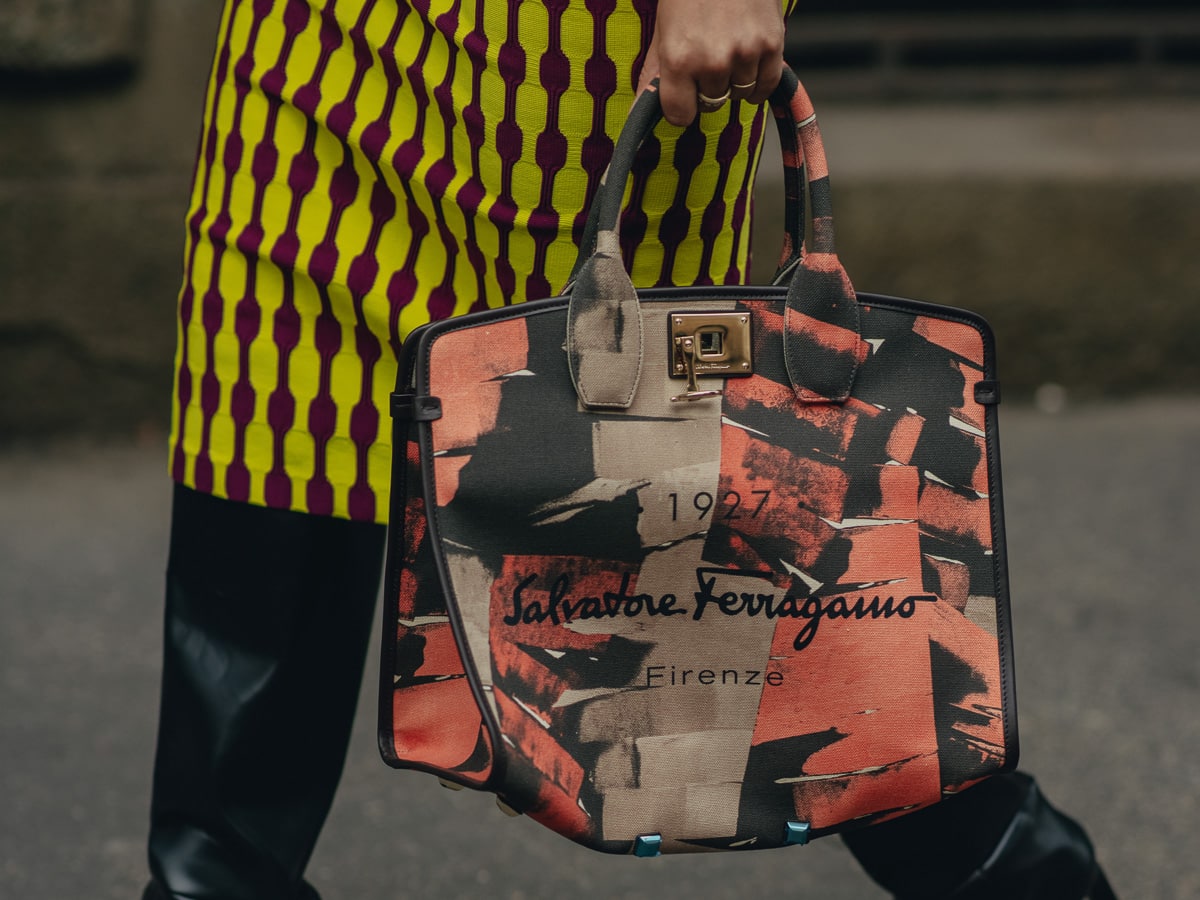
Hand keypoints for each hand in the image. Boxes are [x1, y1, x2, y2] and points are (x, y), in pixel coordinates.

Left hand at [636, 0, 786, 125]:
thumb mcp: (663, 31)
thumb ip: (653, 77)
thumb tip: (633, 117)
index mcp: (679, 59)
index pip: (680, 116)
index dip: (681, 107)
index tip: (684, 95)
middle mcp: (712, 61)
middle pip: (712, 104)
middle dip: (708, 88)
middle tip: (708, 56)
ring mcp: (745, 54)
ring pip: (740, 94)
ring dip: (735, 81)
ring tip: (729, 49)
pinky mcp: (772, 44)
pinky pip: (766, 85)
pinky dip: (759, 82)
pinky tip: (750, 65)